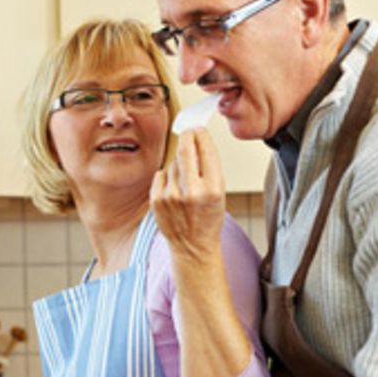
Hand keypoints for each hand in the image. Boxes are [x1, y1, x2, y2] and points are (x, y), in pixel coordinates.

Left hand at [150, 129, 226, 264]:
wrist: (193, 247)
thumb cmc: (208, 218)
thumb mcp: (221, 192)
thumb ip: (210, 166)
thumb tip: (198, 138)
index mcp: (213, 189)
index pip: (206, 150)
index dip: (201, 134)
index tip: (199, 129)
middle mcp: (192, 191)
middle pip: (185, 148)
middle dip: (187, 136)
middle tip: (188, 133)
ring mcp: (171, 196)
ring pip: (173, 163)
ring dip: (179, 164)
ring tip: (186, 181)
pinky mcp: (157, 200)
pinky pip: (161, 174)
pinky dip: (167, 177)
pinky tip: (174, 190)